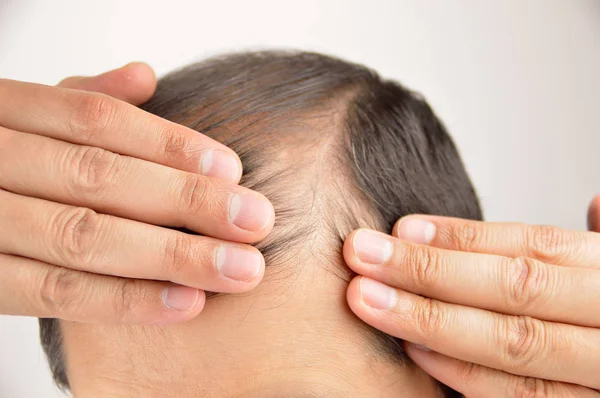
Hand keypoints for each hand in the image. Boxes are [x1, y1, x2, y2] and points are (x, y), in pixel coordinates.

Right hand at [0, 63, 273, 324]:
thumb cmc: (0, 156)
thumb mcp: (24, 115)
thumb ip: (80, 101)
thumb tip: (143, 76)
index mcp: (5, 112)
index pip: (96, 122)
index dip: (169, 143)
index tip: (232, 168)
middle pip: (99, 179)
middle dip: (187, 202)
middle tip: (257, 222)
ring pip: (83, 238)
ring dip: (171, 257)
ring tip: (239, 269)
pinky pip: (53, 296)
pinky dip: (123, 301)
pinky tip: (185, 304)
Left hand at [344, 197, 599, 396]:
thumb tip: (595, 203)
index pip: (534, 249)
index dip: (464, 237)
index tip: (402, 227)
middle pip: (515, 293)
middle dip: (430, 274)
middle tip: (361, 255)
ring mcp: (599, 374)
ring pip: (515, 349)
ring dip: (434, 324)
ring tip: (370, 301)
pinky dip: (465, 377)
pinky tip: (416, 352)